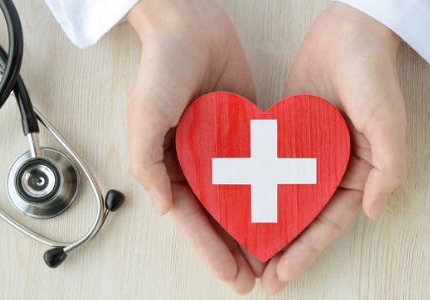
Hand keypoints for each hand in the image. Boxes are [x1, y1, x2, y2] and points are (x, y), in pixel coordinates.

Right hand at [126, 0, 262, 293]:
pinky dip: (269, 190)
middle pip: (217, 215)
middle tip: (255, 278)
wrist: (190, 24)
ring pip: (241, 197)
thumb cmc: (161, 67)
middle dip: (234, 248)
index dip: (209, 249)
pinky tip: (286, 210)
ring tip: (273, 256)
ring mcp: (223, 148)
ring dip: (254, 227)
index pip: (190, 218)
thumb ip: (147, 164)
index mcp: (169, 164)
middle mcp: (197, 161)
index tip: (231, 275)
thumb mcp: (144, 116)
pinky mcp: (247, 130)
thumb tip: (162, 208)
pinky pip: (260, 165)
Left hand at [260, 2, 405, 292]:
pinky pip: (270, 166)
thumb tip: (372, 214)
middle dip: (284, 249)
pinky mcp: (288, 132)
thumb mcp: (389, 123)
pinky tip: (235, 206)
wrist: (349, 31)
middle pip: (305, 217)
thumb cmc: (374, 75)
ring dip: (267, 225)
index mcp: (359, 172)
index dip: (307, 251)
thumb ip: (387, 170)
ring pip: (285, 197)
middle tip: (259, 278)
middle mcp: (332, 167)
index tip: (283, 275)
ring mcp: (309, 151)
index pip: (330, 222)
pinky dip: (256, 188)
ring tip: (242, 252)